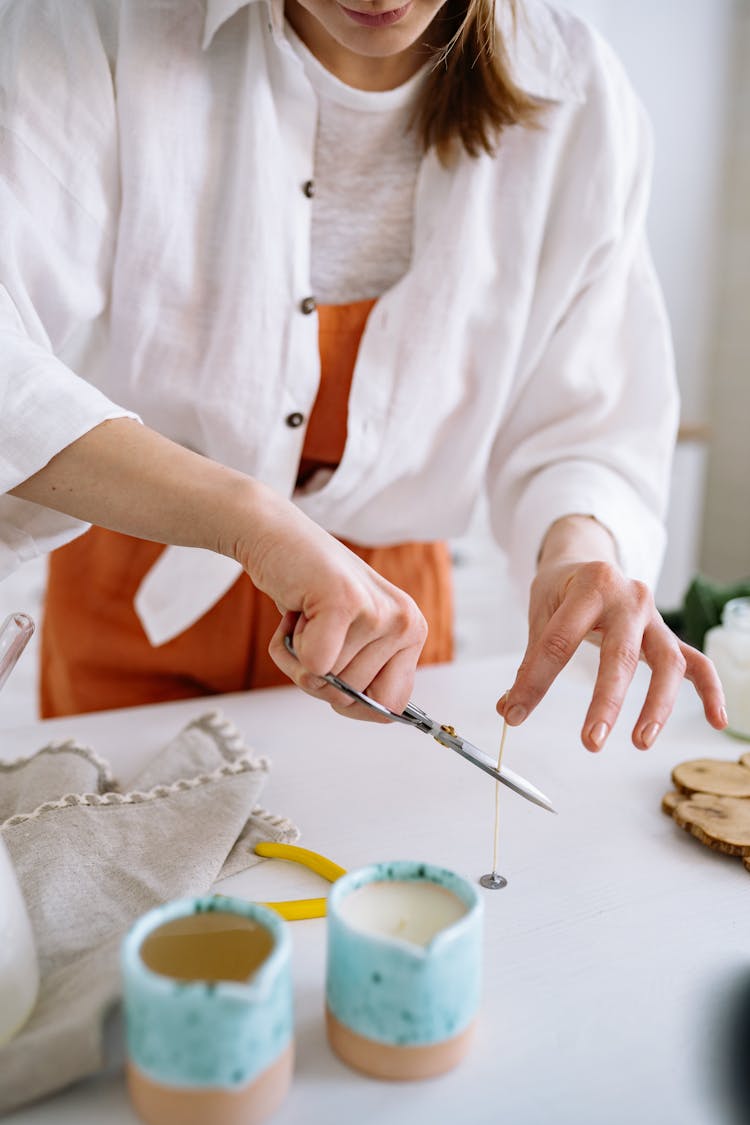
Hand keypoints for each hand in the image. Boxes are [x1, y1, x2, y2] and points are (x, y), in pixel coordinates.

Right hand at [12, 419, 427, 720]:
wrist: (273, 536)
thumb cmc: (308, 591)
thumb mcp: (349, 636)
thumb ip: (363, 675)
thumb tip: (376, 714)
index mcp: (412, 631)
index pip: (393, 705)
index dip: (354, 703)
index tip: (332, 672)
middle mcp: (405, 620)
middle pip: (353, 698)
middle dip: (319, 676)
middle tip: (312, 632)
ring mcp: (377, 611)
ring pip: (328, 682)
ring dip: (299, 658)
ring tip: (302, 617)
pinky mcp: (344, 601)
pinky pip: (314, 666)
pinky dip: (288, 648)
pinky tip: (293, 611)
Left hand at [497, 517, 726, 750]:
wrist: (590, 560)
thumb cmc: (563, 589)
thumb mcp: (541, 611)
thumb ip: (531, 660)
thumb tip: (508, 708)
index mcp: (591, 585)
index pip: (560, 640)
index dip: (535, 680)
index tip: (514, 713)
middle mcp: (630, 598)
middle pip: (622, 655)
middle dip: (607, 701)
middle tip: (590, 741)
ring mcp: (654, 618)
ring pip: (668, 664)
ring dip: (657, 706)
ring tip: (640, 742)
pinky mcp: (668, 635)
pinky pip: (697, 662)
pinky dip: (711, 690)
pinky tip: (717, 720)